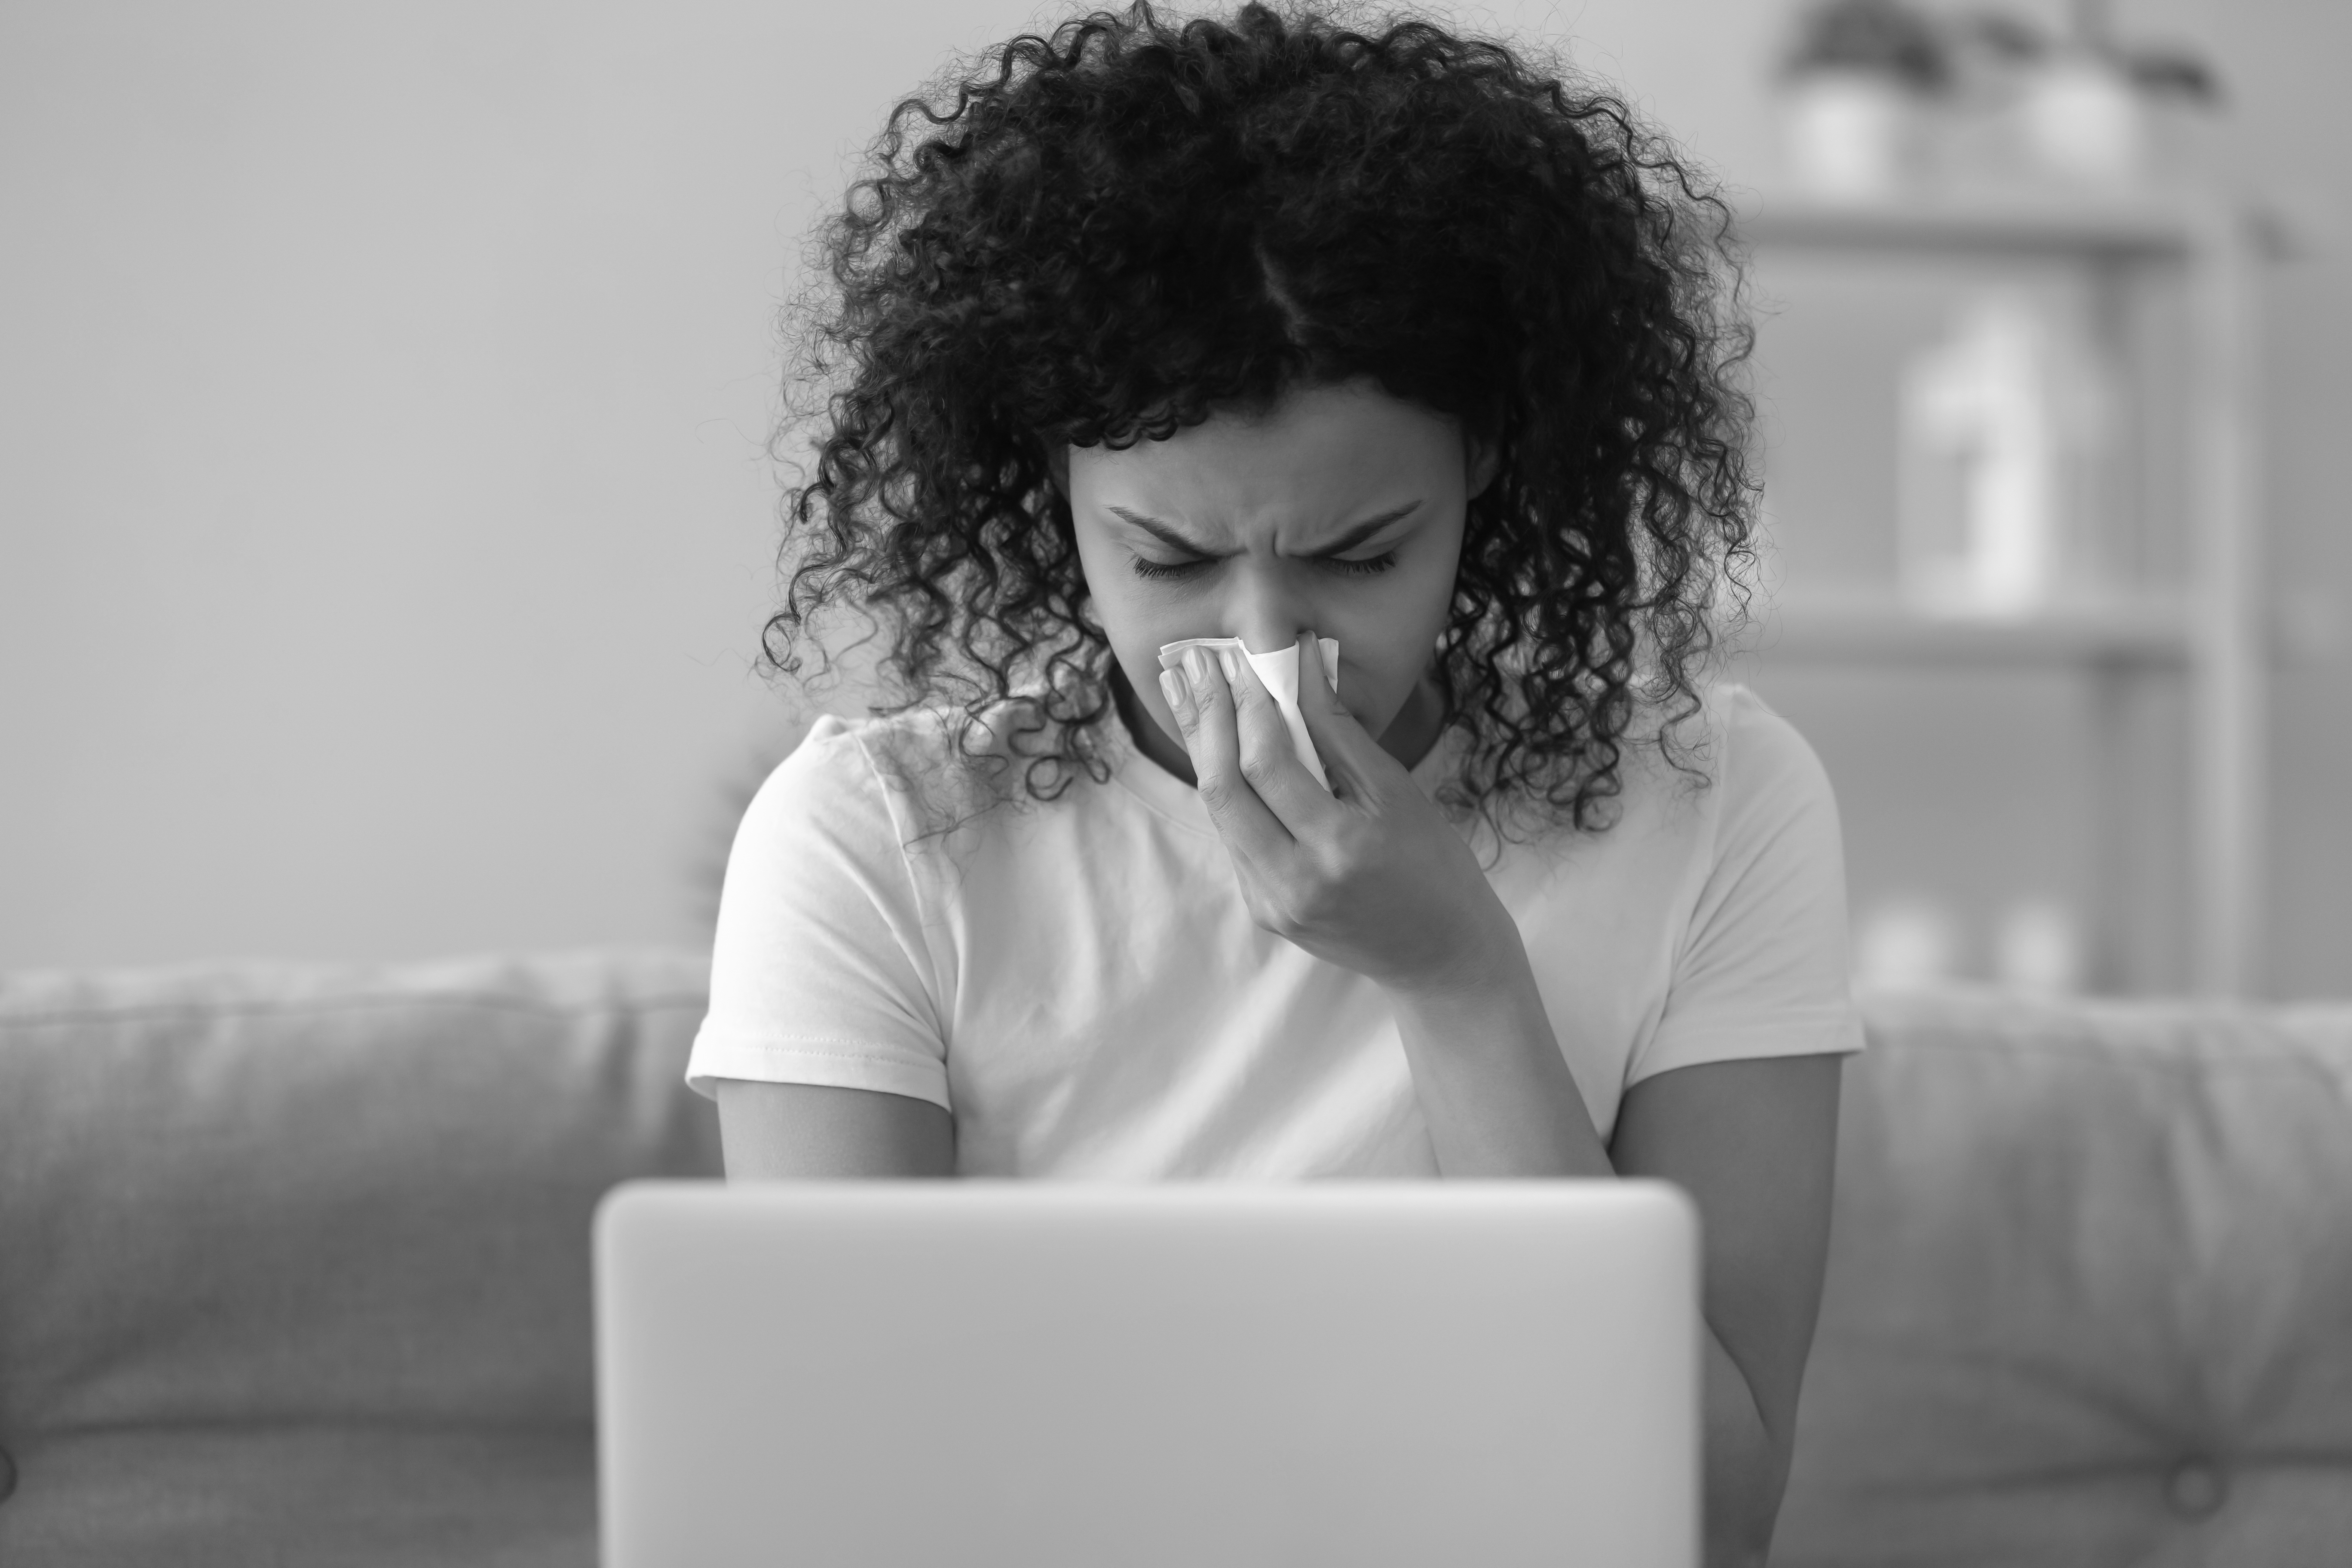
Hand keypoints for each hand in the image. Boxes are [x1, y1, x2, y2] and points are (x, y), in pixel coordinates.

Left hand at [1160, 631, 1522, 998]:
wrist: (1440, 955)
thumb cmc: (1434, 865)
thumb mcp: (1397, 791)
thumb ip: (1339, 730)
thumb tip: (1300, 662)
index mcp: (1339, 849)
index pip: (1269, 765)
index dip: (1248, 705)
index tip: (1237, 657)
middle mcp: (1294, 883)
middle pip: (1223, 790)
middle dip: (1205, 718)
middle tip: (1191, 661)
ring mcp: (1272, 904)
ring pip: (1219, 813)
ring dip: (1202, 747)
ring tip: (1186, 690)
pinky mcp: (1263, 912)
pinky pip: (1234, 837)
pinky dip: (1224, 786)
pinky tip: (1214, 743)